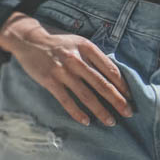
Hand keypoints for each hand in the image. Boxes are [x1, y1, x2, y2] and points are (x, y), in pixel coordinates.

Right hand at [0, 12, 132, 126]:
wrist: (29, 38)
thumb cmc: (58, 42)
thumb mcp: (78, 42)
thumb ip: (93, 57)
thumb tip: (113, 77)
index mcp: (86, 47)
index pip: (110, 69)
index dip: (122, 84)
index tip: (130, 96)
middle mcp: (76, 58)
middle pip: (101, 83)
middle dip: (117, 100)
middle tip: (129, 112)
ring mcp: (62, 70)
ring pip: (86, 95)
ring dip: (100, 110)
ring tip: (111, 121)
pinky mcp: (49, 80)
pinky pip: (66, 100)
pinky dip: (77, 112)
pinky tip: (87, 121)